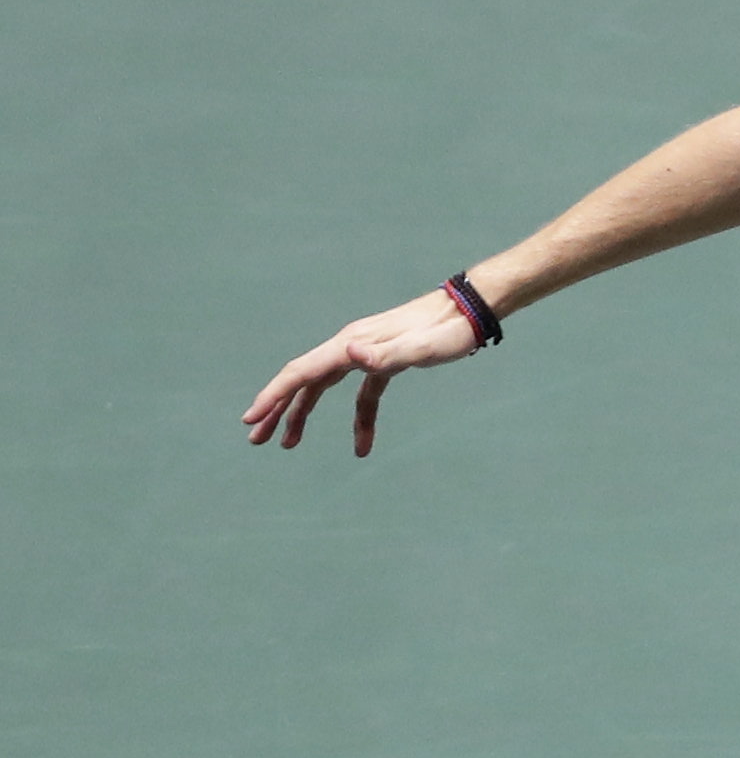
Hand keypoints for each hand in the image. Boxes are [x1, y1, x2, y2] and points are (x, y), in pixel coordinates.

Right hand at [241, 290, 487, 453]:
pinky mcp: (384, 363)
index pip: (302, 372)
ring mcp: (365, 354)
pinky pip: (361, 395)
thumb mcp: (423, 348)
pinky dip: (359, 420)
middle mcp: (350, 346)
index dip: (274, 396)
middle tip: (256, 439)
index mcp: (351, 344)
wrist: (470, 311)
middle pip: (303, 380)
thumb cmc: (449, 330)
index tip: (251, 419)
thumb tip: (348, 354)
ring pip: (324, 388)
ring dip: (303, 414)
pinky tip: (362, 445)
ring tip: (288, 444)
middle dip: (277, 409)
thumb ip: (387, 355)